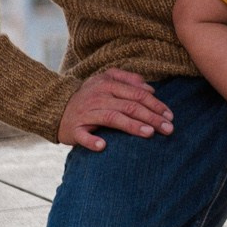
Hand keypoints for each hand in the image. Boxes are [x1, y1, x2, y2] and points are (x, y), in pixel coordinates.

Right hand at [57, 67, 175, 150]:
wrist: (56, 107)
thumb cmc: (88, 95)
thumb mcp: (106, 80)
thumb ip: (129, 80)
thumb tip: (151, 88)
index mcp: (108, 84)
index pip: (137, 94)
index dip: (156, 104)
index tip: (170, 116)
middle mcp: (98, 97)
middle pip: (130, 106)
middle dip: (151, 118)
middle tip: (168, 129)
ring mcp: (86, 113)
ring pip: (112, 118)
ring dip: (131, 126)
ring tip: (149, 133)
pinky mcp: (74, 129)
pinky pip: (83, 136)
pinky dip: (92, 141)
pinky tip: (103, 146)